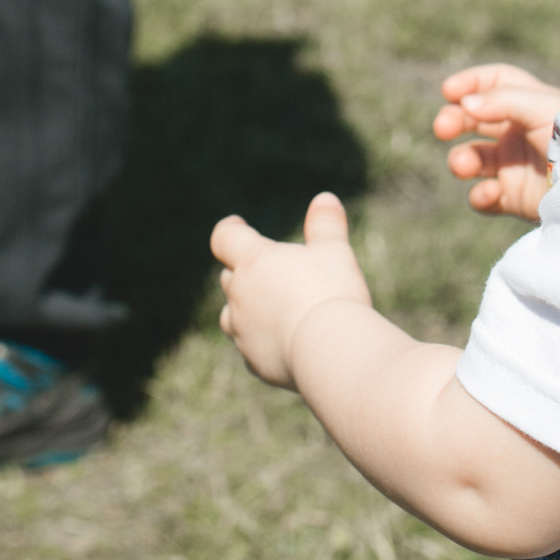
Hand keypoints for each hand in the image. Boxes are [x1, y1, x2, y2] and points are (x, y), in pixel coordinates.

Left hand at [211, 193, 373, 391]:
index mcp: (253, 260)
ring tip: (272, 309)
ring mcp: (242, 331)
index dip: (230, 230)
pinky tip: (282, 344)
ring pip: (232, 315)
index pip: (224, 237)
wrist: (331, 351)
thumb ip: (326, 225)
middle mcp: (239, 294)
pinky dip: (260, 342)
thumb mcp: (334, 252)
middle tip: (269, 270)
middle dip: (244, 272)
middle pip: (229, 276)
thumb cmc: (331, 293)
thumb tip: (325, 198)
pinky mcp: (253, 361)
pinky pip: (249, 348)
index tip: (238, 226)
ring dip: (246, 309)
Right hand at [433, 65, 559, 221]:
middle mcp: (518, 133)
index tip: (449, 91)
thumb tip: (463, 103)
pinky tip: (492, 192)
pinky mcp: (515, 199)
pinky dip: (480, 196)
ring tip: (464, 166)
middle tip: (442, 127)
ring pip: (470, 159)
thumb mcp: (543, 107)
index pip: (493, 84)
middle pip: (472, 120)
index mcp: (529, 104)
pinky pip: (483, 198)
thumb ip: (502, 100)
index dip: (469, 83)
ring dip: (461, 160)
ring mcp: (515, 166)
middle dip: (453, 121)